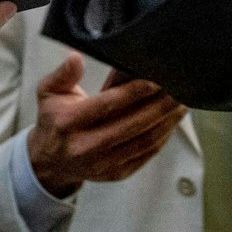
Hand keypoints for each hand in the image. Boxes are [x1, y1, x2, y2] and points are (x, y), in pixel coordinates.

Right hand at [26, 53, 186, 196]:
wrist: (50, 160)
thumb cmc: (55, 119)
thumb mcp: (49, 93)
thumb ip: (63, 74)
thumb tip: (76, 57)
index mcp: (67, 122)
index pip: (106, 105)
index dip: (133, 92)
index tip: (155, 80)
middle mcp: (84, 146)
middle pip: (130, 125)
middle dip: (159, 107)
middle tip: (179, 90)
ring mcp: (101, 164)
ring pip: (143, 142)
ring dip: (167, 122)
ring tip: (182, 104)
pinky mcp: (116, 174)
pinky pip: (146, 154)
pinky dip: (163, 137)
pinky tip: (172, 122)